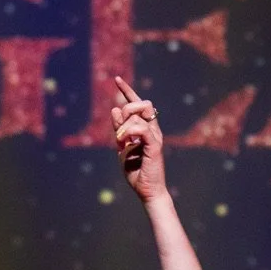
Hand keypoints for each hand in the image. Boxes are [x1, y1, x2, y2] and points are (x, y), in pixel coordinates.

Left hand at [109, 75, 166, 202]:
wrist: (146, 190)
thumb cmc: (136, 171)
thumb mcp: (122, 147)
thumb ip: (119, 129)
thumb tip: (115, 109)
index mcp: (145, 128)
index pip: (138, 104)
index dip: (127, 91)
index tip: (116, 79)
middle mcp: (152, 129)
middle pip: (142, 103)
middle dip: (128, 108)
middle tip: (120, 128)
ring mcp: (155, 136)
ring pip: (140, 114)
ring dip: (125, 125)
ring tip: (121, 140)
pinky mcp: (155, 145)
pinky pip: (142, 129)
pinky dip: (130, 132)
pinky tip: (125, 142)